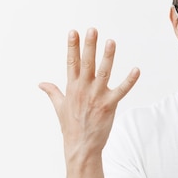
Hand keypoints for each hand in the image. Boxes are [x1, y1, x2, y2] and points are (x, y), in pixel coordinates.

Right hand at [39, 28, 139, 159]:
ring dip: (108, 57)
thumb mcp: (59, 107)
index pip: (70, 62)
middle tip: (92, 30)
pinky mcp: (109, 105)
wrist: (81, 147)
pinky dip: (130, 80)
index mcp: (72, 87)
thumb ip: (52, 92)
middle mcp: (84, 89)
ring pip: (104, 72)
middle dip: (89, 45)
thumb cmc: (70, 127)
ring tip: (111, 41)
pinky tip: (136, 70)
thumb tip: (41, 83)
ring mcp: (97, 96)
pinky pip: (122, 90)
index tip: (73, 32)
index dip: (72, 46)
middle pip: (86, 63)